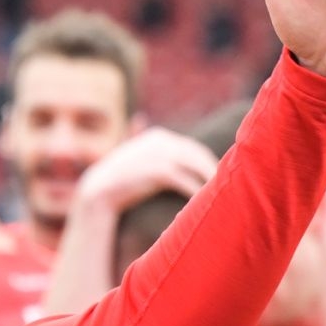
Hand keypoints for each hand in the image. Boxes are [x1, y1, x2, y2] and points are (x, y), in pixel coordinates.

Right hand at [72, 127, 220, 217]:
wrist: (98, 192)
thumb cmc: (117, 180)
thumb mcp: (133, 157)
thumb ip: (144, 144)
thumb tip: (142, 122)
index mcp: (158, 136)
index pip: (193, 149)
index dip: (206, 164)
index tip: (216, 180)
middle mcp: (161, 140)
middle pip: (198, 155)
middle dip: (212, 171)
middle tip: (228, 188)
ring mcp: (161, 154)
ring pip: (196, 167)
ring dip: (210, 181)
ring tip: (222, 197)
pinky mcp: (160, 171)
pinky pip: (186, 181)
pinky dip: (197, 192)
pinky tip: (203, 203)